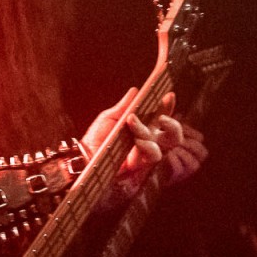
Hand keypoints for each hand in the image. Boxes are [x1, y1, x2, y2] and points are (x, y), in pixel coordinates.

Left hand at [81, 90, 204, 201]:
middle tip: (161, 117)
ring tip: (132, 123)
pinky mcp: (138, 166)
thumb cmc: (97, 136)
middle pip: (173, 137)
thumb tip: (135, 90)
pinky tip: (136, 141)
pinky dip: (145, 146)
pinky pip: (150, 157)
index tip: (169, 95)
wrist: (84, 155)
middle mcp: (148, 142)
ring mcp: (144, 155)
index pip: (162, 117)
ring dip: (147, 132)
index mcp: (144, 128)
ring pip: (161, 146)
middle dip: (173, 125)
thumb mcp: (109, 117)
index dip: (168, 107)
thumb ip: (124, 106)